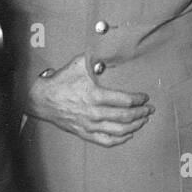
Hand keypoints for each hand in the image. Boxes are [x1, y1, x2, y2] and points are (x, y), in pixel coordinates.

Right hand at [25, 53, 150, 147]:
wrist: (42, 99)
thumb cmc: (61, 81)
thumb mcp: (79, 64)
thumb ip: (96, 59)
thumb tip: (111, 50)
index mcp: (95, 95)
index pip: (125, 100)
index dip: (139, 99)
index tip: (145, 97)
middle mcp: (94, 112)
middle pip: (126, 116)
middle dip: (142, 113)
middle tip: (149, 109)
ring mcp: (89, 125)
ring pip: (119, 130)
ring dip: (135, 126)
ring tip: (143, 121)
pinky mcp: (84, 133)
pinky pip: (106, 141)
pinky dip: (120, 139)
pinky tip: (128, 135)